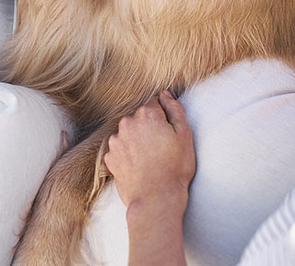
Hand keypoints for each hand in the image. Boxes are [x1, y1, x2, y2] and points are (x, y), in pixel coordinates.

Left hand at [104, 91, 195, 210]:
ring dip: (137, 140)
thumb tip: (165, 94)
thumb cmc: (175, 167)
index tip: (169, 134)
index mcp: (147, 114)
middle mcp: (127, 123)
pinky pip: (120, 149)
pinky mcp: (110, 157)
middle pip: (140, 118)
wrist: (155, 199)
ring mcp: (116, 140)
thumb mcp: (184, 135)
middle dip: (149, 128)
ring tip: (150, 160)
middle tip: (162, 148)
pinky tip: (139, 166)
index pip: (155, 104)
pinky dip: (128, 154)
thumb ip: (174, 109)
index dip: (164, 118)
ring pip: (129, 133)